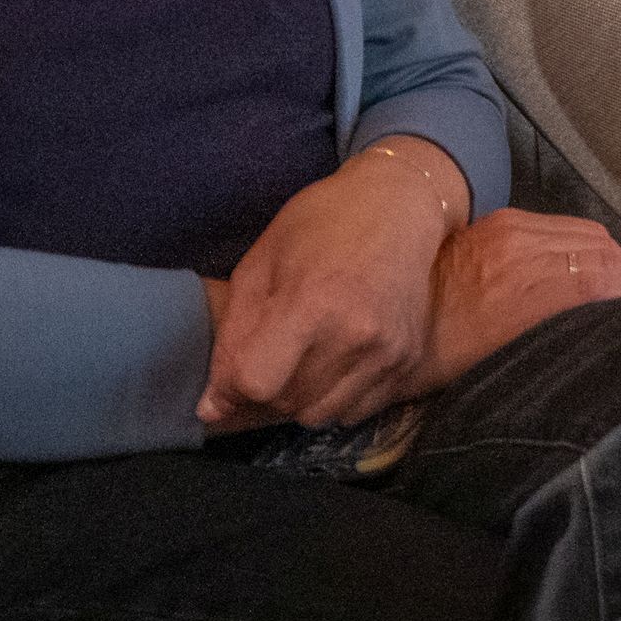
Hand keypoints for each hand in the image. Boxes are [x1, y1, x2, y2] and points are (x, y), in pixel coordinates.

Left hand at [201, 141, 467, 429]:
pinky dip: (334, 397)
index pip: (257, 384)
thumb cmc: (322, 222)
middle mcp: (356, 336)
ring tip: (302, 356)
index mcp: (312, 304)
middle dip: (264, 389)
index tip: (231, 371)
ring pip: (319, 415)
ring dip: (299, 397)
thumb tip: (212, 407)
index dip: (231, 385)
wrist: (401, 205)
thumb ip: (233, 336)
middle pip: (286, 404)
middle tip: (269, 353)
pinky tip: (334, 360)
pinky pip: (355, 411)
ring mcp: (388, 353)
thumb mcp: (261, 262)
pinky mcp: (408, 361)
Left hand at [416, 209, 620, 394]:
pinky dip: (590, 248)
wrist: (374, 307)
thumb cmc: (431, 355)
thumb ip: (551, 340)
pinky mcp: (505, 222)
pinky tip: (590, 271)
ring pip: (589, 235)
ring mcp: (514, 228)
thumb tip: (596, 339)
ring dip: (613, 262)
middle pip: (604, 252)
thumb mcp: (493, 364)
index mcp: (524, 287)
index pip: (606, 277)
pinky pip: (566, 227)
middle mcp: (523, 247)